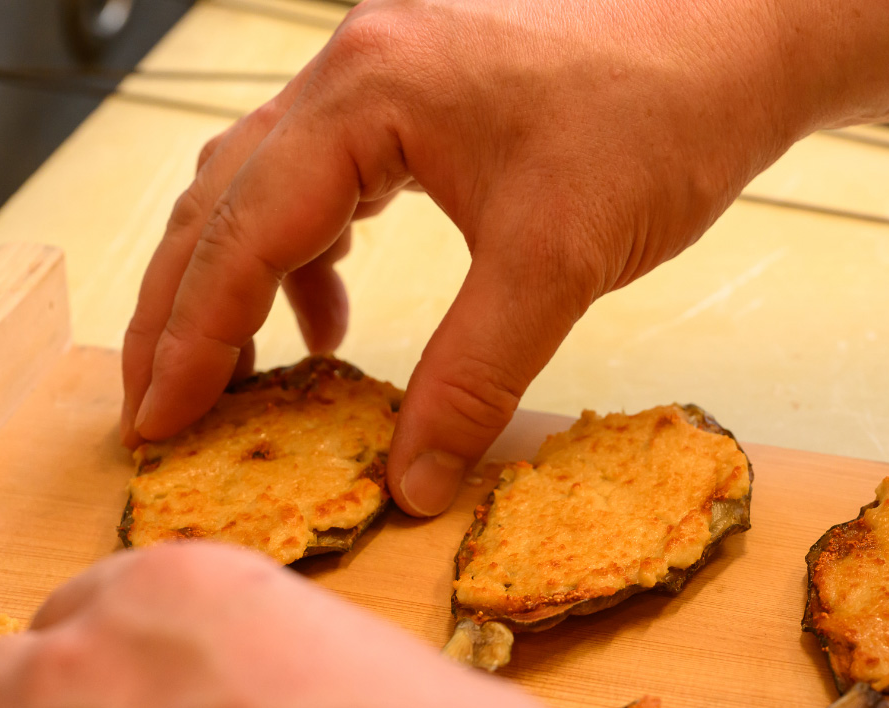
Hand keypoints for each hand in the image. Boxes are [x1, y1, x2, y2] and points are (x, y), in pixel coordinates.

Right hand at [120, 0, 812, 514]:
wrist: (733, 41)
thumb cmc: (657, 118)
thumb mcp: (554, 263)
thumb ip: (473, 377)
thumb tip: (413, 483)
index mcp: (365, 94)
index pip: (240, 230)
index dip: (189, 337)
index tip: (155, 419)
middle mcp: (348, 74)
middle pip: (220, 201)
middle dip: (180, 310)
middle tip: (156, 405)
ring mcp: (377, 81)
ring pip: (260, 190)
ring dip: (236, 283)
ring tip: (237, 373)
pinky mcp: (412, 104)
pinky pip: (323, 186)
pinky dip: (309, 259)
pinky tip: (333, 320)